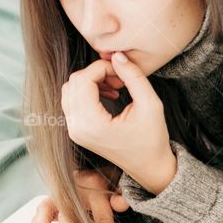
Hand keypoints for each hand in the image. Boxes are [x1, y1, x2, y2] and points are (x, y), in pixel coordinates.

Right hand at [28, 183, 129, 222]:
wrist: (94, 171)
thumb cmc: (108, 182)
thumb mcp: (120, 186)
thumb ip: (122, 197)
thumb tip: (121, 203)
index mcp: (94, 184)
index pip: (100, 216)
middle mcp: (72, 189)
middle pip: (68, 217)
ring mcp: (59, 195)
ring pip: (45, 213)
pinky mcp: (49, 201)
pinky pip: (38, 215)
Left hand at [61, 52, 174, 191]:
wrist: (149, 166)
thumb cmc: (152, 138)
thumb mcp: (151, 104)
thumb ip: (134, 76)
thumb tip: (117, 56)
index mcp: (92, 124)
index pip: (83, 80)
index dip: (102, 67)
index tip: (122, 72)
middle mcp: (77, 129)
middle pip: (73, 82)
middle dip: (96, 73)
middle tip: (120, 78)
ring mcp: (74, 131)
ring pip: (70, 90)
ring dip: (91, 81)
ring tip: (116, 86)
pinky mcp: (77, 131)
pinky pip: (72, 101)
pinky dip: (88, 91)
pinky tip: (109, 94)